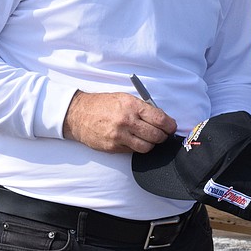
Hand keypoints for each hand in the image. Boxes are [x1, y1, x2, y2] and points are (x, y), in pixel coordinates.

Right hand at [62, 90, 176, 152]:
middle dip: (163, 136)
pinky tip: (134, 140)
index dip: (170, 126)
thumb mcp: (125, 99)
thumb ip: (143, 108)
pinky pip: (133, 151)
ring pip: (147, 147)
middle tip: (163, 134)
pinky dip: (137, 147)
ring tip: (149, 138)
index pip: (160, 119)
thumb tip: (162, 119)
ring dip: (151, 144)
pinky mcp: (113, 147)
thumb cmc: (103, 105)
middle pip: (156, 135)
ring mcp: (119, 136)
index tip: (172, 127)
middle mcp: (127, 121)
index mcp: (132, 106)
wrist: (78, 114)